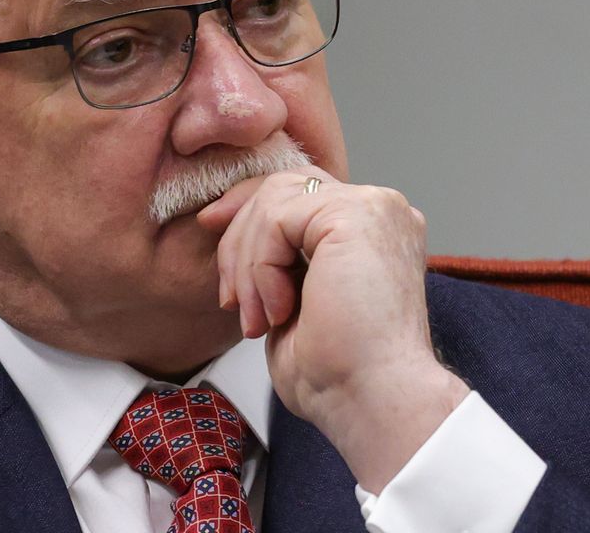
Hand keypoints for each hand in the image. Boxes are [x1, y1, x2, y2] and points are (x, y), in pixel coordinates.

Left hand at [196, 169, 469, 491]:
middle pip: (281, 188)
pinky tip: (278, 311)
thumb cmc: (339, 374)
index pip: (298, 191)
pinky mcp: (356, 213)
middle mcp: (380, 210)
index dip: (246, 208)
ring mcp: (373, 207)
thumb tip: (229, 226)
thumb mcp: (293, 300)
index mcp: (371, 230)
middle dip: (238, 238)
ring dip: (247, 264)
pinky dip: (260, 268)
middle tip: (232, 299)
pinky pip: (276, 219)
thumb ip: (277, 258)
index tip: (209, 228)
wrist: (371, 402)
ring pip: (272, 201)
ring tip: (258, 319)